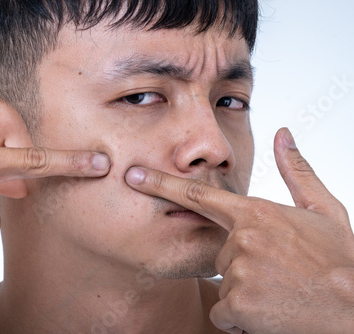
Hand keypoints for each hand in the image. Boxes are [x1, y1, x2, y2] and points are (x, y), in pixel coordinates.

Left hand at [124, 128, 353, 332]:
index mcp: (256, 214)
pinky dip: (242, 317)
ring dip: (246, 291)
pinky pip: (225, 311)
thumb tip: (283, 133)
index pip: (197, 195)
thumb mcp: (323, 210)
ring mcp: (238, 272)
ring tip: (279, 292)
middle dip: (242, 265)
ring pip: (225, 282)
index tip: (135, 176)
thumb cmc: (340, 259)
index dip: (162, 185)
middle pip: (220, 253)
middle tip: (278, 273)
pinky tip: (270, 311)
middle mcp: (241, 240)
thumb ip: (296, 170)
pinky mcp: (237, 304)